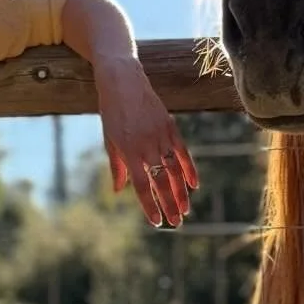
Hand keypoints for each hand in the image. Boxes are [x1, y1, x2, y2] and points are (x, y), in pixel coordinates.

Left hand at [94, 57, 198, 227]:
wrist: (123, 81)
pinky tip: (194, 185)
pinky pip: (183, 152)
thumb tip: (119, 191)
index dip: (150, 206)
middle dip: (169, 204)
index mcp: (129, 151)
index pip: (142, 186)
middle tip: (176, 222)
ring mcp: (161, 136)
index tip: (157, 222)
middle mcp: (147, 146)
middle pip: (162, 182)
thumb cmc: (111, 112)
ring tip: (185, 209)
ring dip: (181, 192)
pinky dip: (189, 169)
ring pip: (174, 170)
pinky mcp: (170, 127)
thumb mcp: (109, 140)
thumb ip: (117, 166)